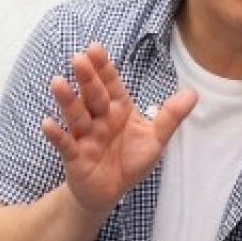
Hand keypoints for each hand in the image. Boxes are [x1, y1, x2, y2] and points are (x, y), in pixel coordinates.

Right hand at [40, 43, 197, 215]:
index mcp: (119, 110)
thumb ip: (170, 117)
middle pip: (93, 96)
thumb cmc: (130, 161)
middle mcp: (100, 120)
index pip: (112, 85)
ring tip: (58, 82)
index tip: (95, 48)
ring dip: (67, 100)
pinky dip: (57, 135)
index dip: (104, 68)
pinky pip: (65, 144)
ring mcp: (85, 137)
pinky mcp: (76, 157)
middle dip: (87, 78)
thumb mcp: (155, 140)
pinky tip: (47, 123)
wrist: (110, 192)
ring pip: (76, 116)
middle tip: (78, 58)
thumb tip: (193, 93)